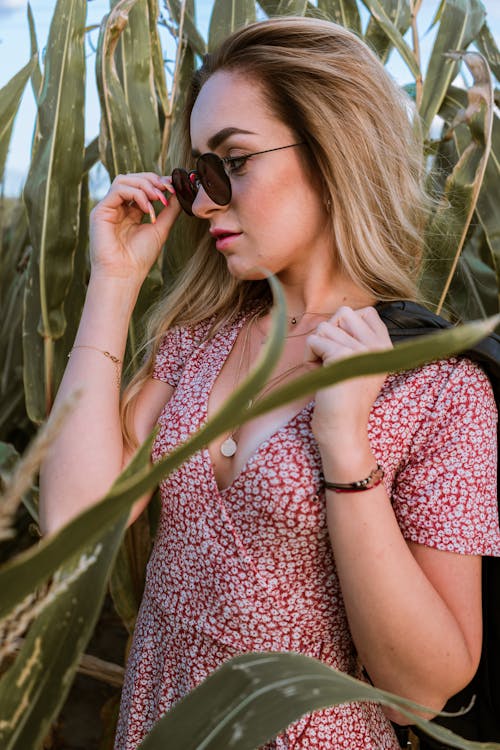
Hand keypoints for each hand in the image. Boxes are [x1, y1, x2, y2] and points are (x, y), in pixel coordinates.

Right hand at [89, 172, 180, 285]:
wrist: (124, 275)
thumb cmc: (140, 258)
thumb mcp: (160, 229)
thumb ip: (169, 210)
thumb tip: (179, 192)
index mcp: (131, 212)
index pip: (142, 187)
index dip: (158, 182)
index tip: (174, 186)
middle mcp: (118, 208)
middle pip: (133, 179)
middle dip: (153, 181)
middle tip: (167, 190)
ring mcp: (108, 208)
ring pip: (124, 180)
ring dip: (145, 186)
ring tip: (158, 199)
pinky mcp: (100, 211)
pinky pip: (118, 189)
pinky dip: (137, 194)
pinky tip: (148, 209)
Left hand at [304, 306, 391, 443]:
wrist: (343, 430)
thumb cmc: (344, 398)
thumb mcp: (362, 365)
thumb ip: (359, 339)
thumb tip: (339, 315)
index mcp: (386, 347)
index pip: (367, 312)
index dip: (346, 326)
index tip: (343, 351)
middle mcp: (378, 346)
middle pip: (344, 314)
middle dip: (329, 333)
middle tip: (330, 359)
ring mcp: (362, 350)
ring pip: (325, 327)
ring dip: (317, 347)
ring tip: (325, 370)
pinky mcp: (342, 357)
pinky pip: (314, 341)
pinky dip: (309, 357)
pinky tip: (319, 374)